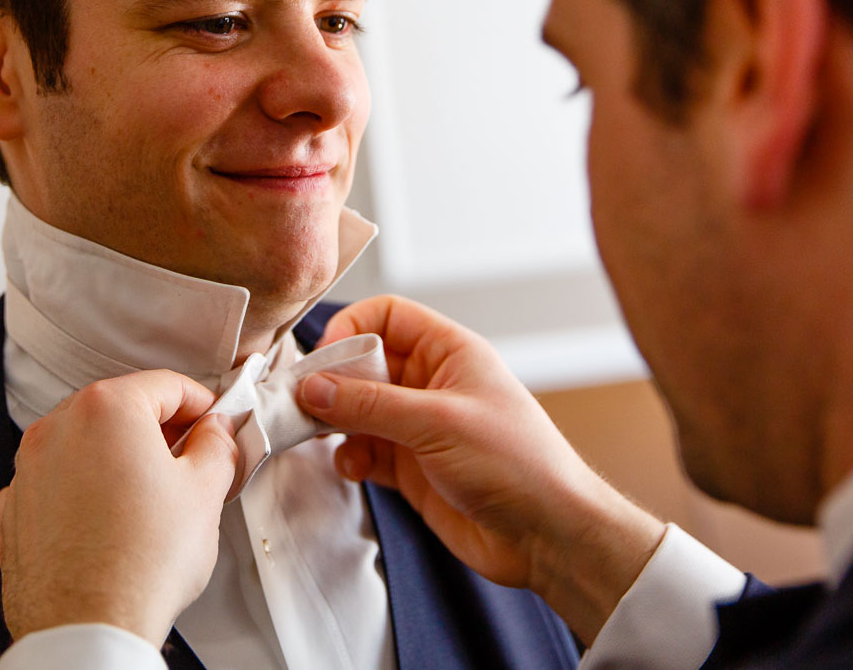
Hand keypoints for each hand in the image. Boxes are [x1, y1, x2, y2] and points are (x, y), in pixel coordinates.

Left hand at [0, 369, 237, 644]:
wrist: (87, 629)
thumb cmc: (141, 564)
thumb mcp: (205, 493)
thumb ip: (216, 446)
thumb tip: (215, 433)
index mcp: (106, 409)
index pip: (166, 385)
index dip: (202, 404)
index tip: (215, 425)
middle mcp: (57, 429)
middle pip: (120, 410)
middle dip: (158, 431)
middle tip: (190, 464)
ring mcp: (26, 470)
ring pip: (84, 446)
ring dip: (118, 461)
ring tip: (151, 502)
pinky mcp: (13, 511)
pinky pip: (55, 485)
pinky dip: (82, 493)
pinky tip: (109, 524)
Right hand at [297, 295, 664, 642]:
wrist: (547, 536)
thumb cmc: (518, 464)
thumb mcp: (438, 423)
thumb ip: (371, 405)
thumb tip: (315, 386)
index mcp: (450, 353)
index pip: (389, 317)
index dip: (352, 329)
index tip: (324, 359)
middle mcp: (433, 385)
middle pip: (366, 364)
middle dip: (333, 381)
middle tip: (305, 401)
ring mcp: (421, 428)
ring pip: (359, 410)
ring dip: (336, 421)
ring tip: (318, 435)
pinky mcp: (412, 469)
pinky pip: (366, 450)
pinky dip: (350, 456)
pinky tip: (353, 467)